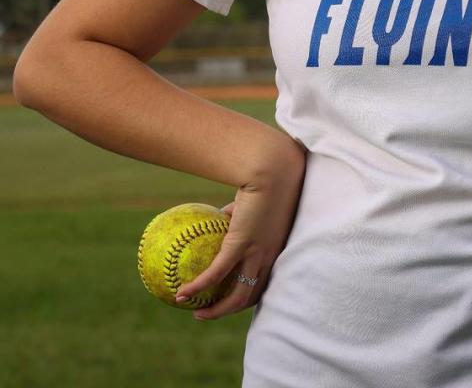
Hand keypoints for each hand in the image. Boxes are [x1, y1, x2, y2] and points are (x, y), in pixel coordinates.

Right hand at [174, 147, 306, 320]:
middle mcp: (269, 256)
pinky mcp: (242, 245)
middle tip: (209, 311)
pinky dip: (199, 287)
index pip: (265, 282)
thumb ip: (240, 213)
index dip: (249, 294)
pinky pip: (217, 273)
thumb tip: (222, 215)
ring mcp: (257, 253)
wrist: (272, 172)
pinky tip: (183, 293)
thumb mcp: (254, 202)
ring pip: (239, 296)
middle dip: (230, 310)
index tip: (230, 299)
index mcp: (274, 249)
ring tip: (197, 313)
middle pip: (251, 296)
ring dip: (217, 310)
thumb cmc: (267, 181)